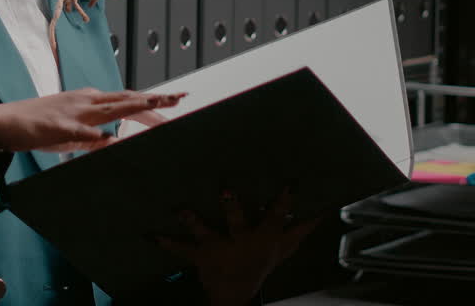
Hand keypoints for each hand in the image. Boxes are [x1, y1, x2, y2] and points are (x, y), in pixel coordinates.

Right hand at [0, 88, 185, 152]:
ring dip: (134, 106)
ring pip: (110, 108)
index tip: (176, 100)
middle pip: (126, 99)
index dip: (152, 100)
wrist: (6, 122)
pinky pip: (80, 132)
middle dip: (153, 99)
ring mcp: (73, 112)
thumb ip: (97, 138)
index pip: (128, 100)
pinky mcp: (59, 126)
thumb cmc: (42, 126)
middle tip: (179, 99)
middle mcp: (86, 101)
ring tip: (156, 104)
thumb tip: (116, 145)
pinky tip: (108, 138)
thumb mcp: (75, 132)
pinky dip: (94, 135)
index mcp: (91, 101)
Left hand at [156, 189, 320, 305]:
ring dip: (194, 221)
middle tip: (226, 190)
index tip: (289, 182)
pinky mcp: (201, 255)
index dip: (284, 200)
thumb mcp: (286, 248)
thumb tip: (324, 210)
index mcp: (263, 237)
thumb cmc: (262, 262)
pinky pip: (181, 249)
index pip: (277, 216)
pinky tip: (150, 234)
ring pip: (207, 233)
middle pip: (239, 223)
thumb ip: (303, 228)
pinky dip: (166, 241)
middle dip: (232, 208)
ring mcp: (220, 248)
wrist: (238, 291)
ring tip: (181, 208)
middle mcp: (241, 241)